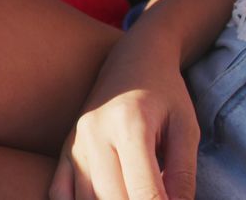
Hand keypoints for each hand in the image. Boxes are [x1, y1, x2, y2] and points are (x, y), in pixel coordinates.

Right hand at [49, 38, 200, 199]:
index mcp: (130, 125)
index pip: (144, 190)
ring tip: (132, 196)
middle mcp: (95, 134)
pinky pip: (58, 191)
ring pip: (86, 199)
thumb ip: (183, 174)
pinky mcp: (65, 148)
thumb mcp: (187, 129)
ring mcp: (75, 142)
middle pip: (113, 198)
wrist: (133, 59)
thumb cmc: (165, 93)